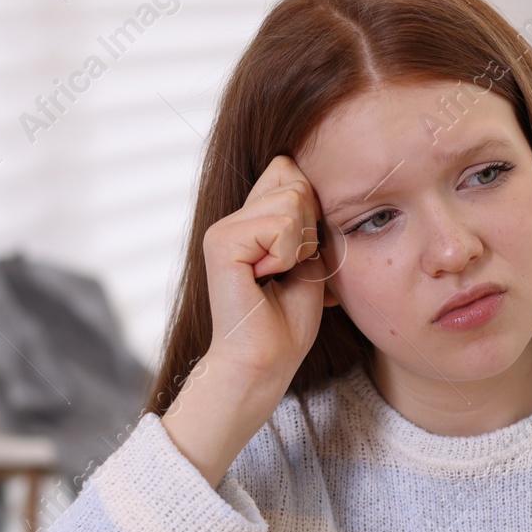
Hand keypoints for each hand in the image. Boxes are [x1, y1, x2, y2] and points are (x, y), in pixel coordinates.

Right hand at [198, 153, 334, 385]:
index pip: (289, 170)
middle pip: (294, 180)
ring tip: (276, 275)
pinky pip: (279, 226)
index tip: (300, 254)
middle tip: (287, 269)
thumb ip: (305, 218)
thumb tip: (311, 177)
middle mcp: (232, 218)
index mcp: (250, 220)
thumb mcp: (308, 258)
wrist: (265, 361)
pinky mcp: (220, 242)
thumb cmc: (288, 320)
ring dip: (298, 245)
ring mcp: (223, 228)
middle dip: (309, 228)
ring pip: (292, 200)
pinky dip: (286, 257)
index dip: (310, 209)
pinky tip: (265, 280)